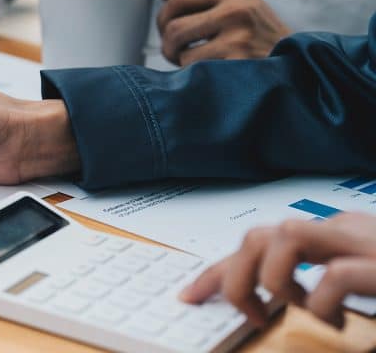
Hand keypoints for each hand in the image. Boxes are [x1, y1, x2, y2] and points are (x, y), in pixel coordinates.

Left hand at [157, 0, 291, 65]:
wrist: (301, 64)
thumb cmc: (262, 36)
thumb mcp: (239, 6)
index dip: (163, 16)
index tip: (166, 29)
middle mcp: (237, 8)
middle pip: (174, 25)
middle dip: (167, 43)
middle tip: (174, 52)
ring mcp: (239, 35)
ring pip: (181, 49)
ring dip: (180, 61)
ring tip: (193, 63)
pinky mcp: (239, 61)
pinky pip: (194, 69)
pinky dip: (195, 74)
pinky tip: (210, 73)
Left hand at [180, 213, 375, 328]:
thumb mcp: (354, 277)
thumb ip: (314, 277)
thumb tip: (261, 298)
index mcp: (331, 231)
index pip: (258, 240)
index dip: (217, 270)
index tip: (190, 295)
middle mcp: (342, 229)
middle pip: (258, 236)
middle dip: (236, 278)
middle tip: (251, 313)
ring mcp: (362, 243)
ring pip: (287, 236)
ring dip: (279, 281)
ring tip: (302, 307)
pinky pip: (335, 276)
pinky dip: (321, 305)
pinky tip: (336, 320)